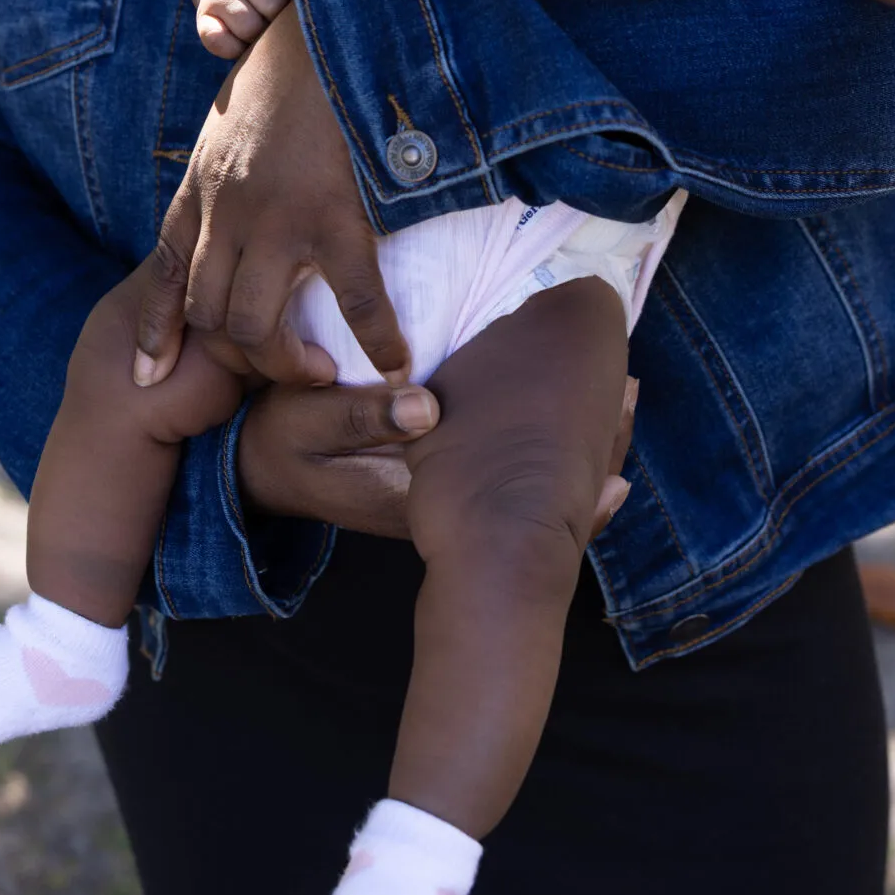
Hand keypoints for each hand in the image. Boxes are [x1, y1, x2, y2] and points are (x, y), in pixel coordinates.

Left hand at [144, 3, 412, 387]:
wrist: (332, 24)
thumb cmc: (293, 61)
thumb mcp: (235, 113)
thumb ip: (227, 160)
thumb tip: (239, 192)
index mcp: (203, 183)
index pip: (162, 268)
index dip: (156, 329)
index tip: (149, 375)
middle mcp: (226, 208)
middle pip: (208, 311)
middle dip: (234, 355)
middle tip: (277, 367)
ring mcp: (276, 216)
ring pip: (255, 323)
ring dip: (285, 362)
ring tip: (319, 372)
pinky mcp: (334, 214)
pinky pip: (354, 300)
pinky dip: (377, 340)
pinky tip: (396, 363)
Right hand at [193, 0, 304, 59]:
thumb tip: (309, 16)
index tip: (306, 1)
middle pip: (274, 6)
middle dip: (283, 20)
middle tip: (281, 18)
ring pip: (250, 28)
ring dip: (261, 38)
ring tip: (263, 28)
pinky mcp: (203, 18)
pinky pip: (220, 42)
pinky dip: (235, 49)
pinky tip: (243, 41)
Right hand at [237, 373, 639, 541]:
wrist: (267, 474)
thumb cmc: (287, 442)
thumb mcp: (308, 425)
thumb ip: (361, 414)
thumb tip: (425, 404)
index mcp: (422, 493)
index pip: (511, 483)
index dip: (565, 448)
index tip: (601, 394)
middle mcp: (448, 508)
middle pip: (539, 491)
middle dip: (588, 442)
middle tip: (627, 387)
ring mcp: (453, 502)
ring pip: (536, 484)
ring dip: (577, 443)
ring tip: (618, 392)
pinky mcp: (451, 488)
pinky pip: (520, 474)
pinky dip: (554, 445)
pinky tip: (578, 408)